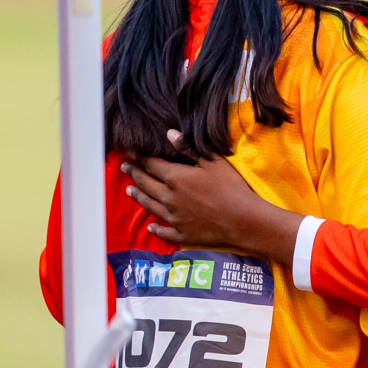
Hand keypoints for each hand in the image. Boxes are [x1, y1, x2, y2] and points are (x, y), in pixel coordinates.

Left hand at [123, 130, 301, 263]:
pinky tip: (151, 227)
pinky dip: (156, 228)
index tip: (130, 153)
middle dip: (134, 174)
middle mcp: (169, 198)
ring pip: (150, 206)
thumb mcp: (213, 162)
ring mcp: (174, 218)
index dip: (140, 157)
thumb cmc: (231, 188)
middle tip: (124, 168)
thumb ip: (189, 148)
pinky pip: (164, 231)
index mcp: (176, 178)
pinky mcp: (181, 233)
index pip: (152, 165)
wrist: (242, 221)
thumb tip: (169, 134)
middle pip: (146, 184)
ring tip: (129, 190)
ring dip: (138, 196)